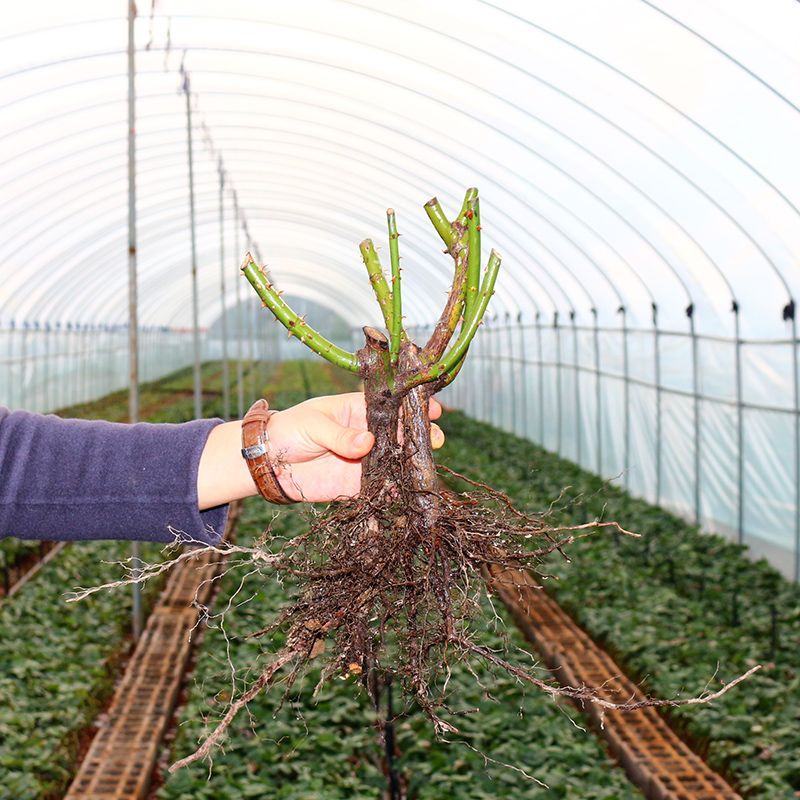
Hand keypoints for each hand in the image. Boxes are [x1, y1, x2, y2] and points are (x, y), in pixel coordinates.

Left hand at [266, 392, 443, 501]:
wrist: (269, 463)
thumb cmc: (290, 431)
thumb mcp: (314, 425)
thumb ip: (340, 435)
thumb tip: (368, 442)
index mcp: (359, 409)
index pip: (393, 406)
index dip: (414, 406)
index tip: (433, 410)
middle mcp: (368, 434)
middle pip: (402, 434)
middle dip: (421, 436)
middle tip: (434, 440)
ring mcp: (366, 460)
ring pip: (397, 461)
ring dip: (412, 464)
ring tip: (425, 467)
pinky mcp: (358, 484)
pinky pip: (382, 487)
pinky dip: (396, 490)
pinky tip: (406, 491)